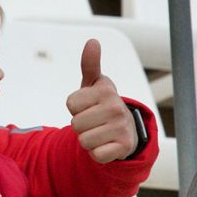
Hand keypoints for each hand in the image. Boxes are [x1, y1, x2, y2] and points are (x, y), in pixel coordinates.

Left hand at [65, 39, 137, 162]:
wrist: (126, 130)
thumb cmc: (103, 104)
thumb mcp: (95, 84)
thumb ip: (90, 64)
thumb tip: (92, 41)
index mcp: (106, 91)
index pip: (71, 104)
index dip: (75, 108)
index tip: (89, 106)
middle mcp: (116, 108)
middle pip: (75, 124)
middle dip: (81, 125)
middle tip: (94, 121)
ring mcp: (121, 128)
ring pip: (83, 140)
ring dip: (87, 140)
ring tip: (100, 132)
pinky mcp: (123, 147)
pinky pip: (95, 155)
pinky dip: (96, 153)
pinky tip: (106, 145)